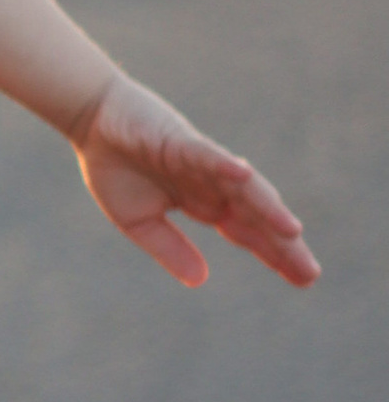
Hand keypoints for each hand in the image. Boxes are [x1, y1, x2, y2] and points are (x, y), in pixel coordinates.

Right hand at [68, 70, 318, 291]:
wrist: (91, 121)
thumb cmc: (115, 167)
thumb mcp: (139, 222)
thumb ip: (170, 249)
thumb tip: (201, 280)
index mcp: (205, 204)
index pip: (249, 233)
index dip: (275, 255)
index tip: (304, 279)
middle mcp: (213, 184)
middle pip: (256, 217)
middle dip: (283, 244)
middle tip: (310, 273)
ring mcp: (201, 163)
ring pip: (242, 188)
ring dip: (267, 208)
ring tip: (292, 232)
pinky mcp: (181, 142)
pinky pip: (207, 155)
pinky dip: (224, 165)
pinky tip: (245, 178)